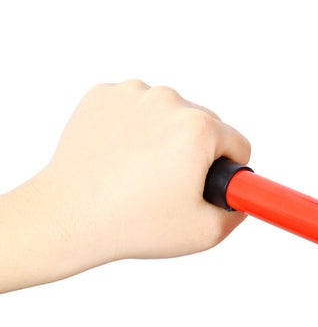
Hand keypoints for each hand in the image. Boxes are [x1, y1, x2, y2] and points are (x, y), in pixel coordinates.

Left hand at [6, 80, 250, 287]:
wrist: (65, 217)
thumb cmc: (132, 224)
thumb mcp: (205, 232)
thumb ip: (239, 212)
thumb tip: (243, 199)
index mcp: (199, 127)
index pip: (238, 144)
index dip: (226, 173)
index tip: (206, 189)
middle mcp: (168, 100)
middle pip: (204, 126)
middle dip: (194, 154)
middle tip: (167, 187)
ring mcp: (131, 94)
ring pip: (168, 116)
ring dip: (164, 139)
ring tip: (139, 174)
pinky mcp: (101, 95)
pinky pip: (134, 109)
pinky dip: (132, 129)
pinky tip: (119, 158)